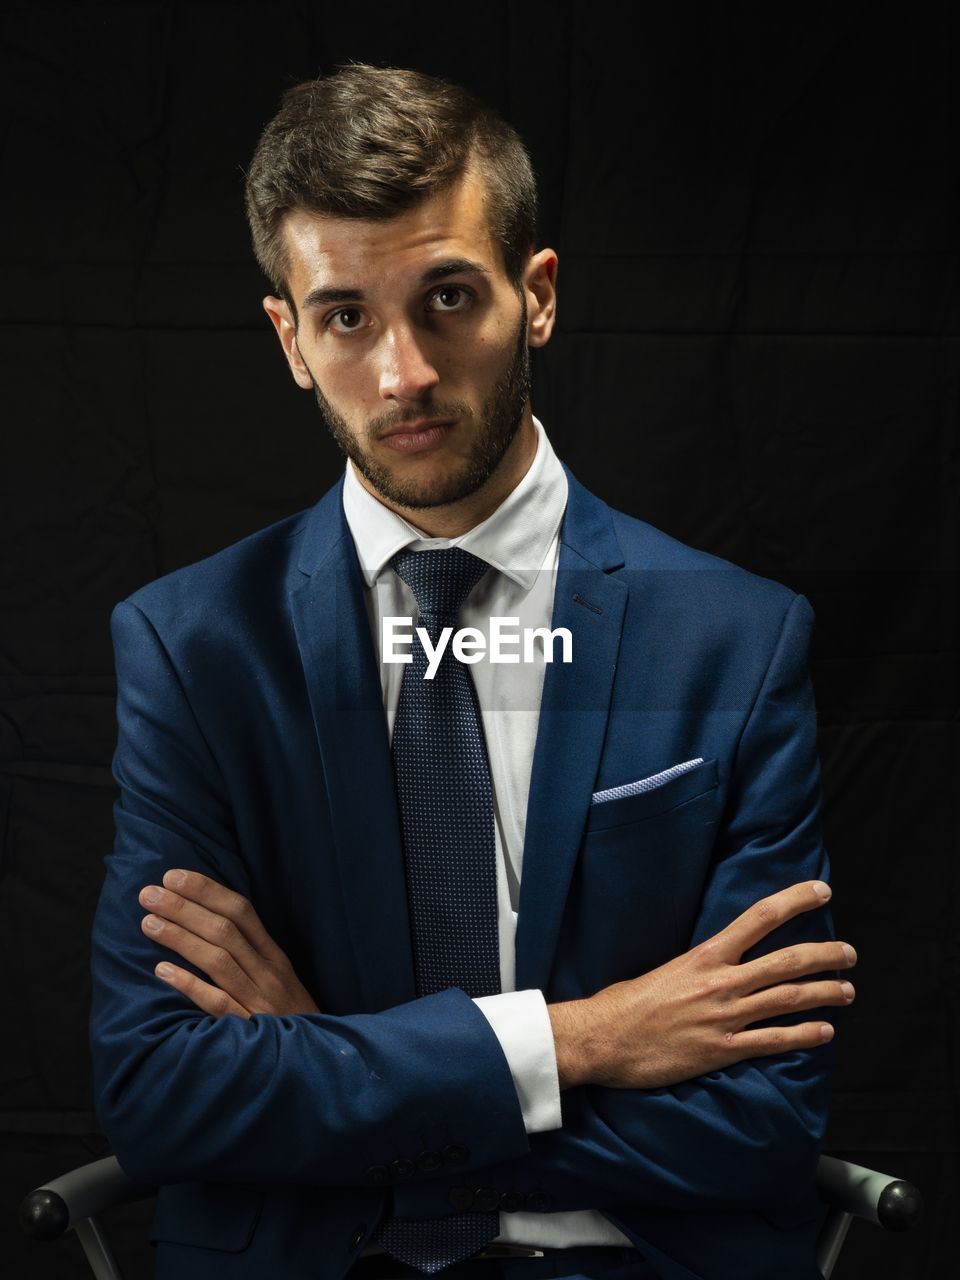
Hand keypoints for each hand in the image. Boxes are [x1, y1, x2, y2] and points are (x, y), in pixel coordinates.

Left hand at [139, 869, 319, 1018]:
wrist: (318, 1063)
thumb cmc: (287, 1016)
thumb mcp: (277, 978)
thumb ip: (249, 952)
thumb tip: (205, 921)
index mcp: (273, 955)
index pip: (240, 910)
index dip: (207, 891)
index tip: (173, 876)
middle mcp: (267, 972)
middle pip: (225, 930)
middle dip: (184, 907)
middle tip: (149, 893)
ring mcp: (259, 1000)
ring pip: (219, 960)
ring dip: (181, 938)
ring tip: (148, 923)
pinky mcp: (249, 1029)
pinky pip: (218, 1004)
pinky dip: (191, 985)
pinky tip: (162, 972)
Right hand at [548, 880, 854, 1089]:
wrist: (602, 1039)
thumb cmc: (623, 1004)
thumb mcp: (661, 969)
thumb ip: (694, 967)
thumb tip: (713, 964)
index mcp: (704, 955)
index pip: (759, 918)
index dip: (795, 901)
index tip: (821, 891)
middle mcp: (720, 982)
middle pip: (787, 961)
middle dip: (825, 954)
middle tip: (849, 953)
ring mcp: (724, 1017)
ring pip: (789, 999)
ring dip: (825, 993)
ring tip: (847, 991)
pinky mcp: (722, 1050)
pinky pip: (774, 1041)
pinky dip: (804, 1035)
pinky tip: (824, 1031)